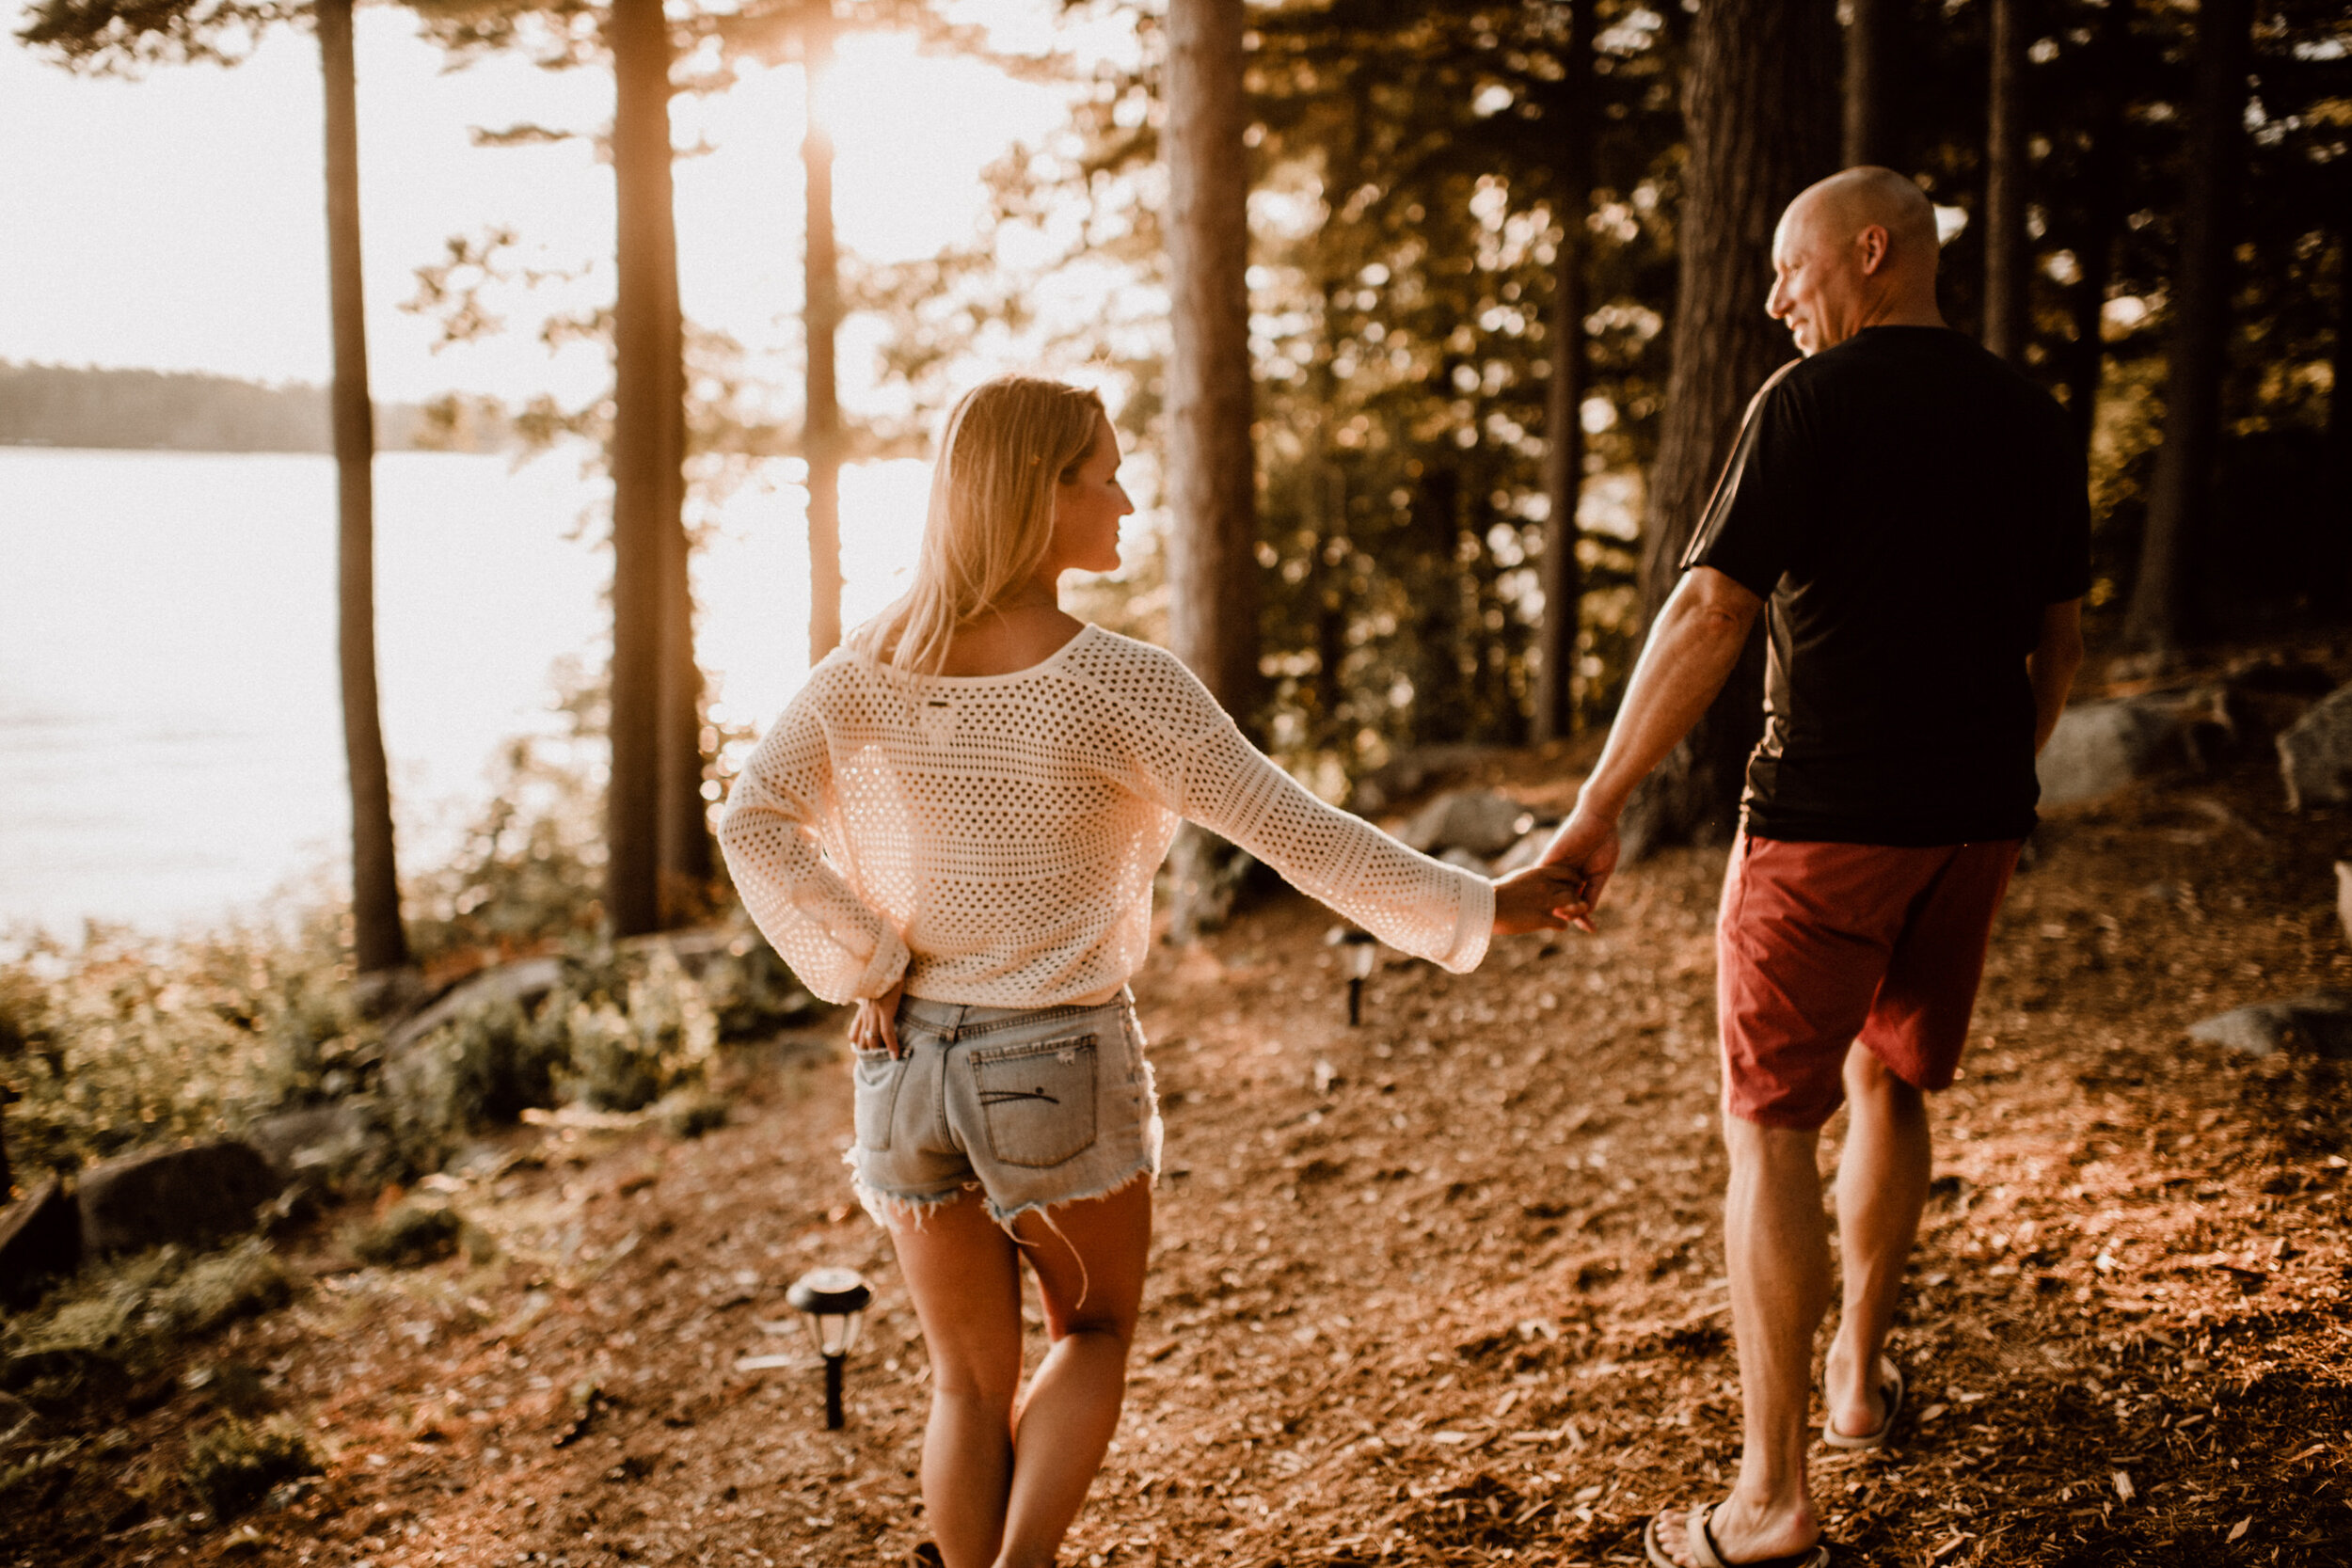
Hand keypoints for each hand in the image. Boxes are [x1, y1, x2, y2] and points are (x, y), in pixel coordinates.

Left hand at [849, 978, 905, 1057]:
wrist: (885, 960)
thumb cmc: (884, 971)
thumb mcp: (875, 986)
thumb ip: (873, 995)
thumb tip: (877, 999)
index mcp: (862, 1007)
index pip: (854, 1032)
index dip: (858, 1045)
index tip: (863, 1053)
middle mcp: (865, 1012)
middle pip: (862, 1040)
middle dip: (868, 1053)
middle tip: (877, 1064)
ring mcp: (874, 1012)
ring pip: (873, 1039)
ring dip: (879, 1053)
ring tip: (886, 1062)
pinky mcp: (885, 1010)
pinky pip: (887, 1033)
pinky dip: (891, 1046)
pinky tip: (896, 1055)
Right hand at [1492, 864, 1589, 934]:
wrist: (1485, 906)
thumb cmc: (1497, 893)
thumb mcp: (1518, 878)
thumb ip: (1533, 878)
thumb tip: (1539, 878)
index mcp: (1539, 873)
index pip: (1568, 873)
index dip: (1574, 880)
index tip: (1574, 887)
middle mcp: (1545, 886)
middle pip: (1572, 889)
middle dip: (1573, 897)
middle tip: (1569, 905)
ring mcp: (1544, 903)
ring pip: (1573, 904)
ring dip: (1571, 911)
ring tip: (1564, 916)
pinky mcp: (1541, 919)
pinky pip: (1563, 924)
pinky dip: (1561, 926)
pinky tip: (1554, 926)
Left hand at [1536, 806, 1619, 930]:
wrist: (1598, 819)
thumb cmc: (1604, 843)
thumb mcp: (1600, 873)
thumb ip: (1592, 892)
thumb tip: (1585, 912)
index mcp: (1577, 879)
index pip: (1575, 902)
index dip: (1583, 916)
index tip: (1592, 929)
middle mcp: (1563, 877)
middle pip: (1562, 902)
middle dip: (1571, 916)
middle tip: (1586, 927)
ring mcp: (1555, 870)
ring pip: (1552, 894)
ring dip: (1557, 908)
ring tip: (1565, 920)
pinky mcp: (1548, 861)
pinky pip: (1542, 880)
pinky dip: (1544, 894)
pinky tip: (1548, 907)